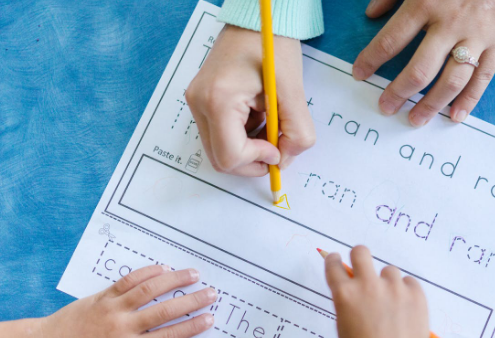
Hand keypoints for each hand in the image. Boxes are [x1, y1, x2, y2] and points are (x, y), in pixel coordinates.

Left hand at [32, 265, 214, 337]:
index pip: (168, 336)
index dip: (191, 326)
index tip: (209, 318)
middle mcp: (123, 326)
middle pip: (165, 310)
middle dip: (192, 301)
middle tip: (211, 293)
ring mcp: (112, 308)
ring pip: (149, 289)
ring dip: (174, 280)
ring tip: (193, 274)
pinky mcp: (101, 296)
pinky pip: (128, 281)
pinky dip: (147, 272)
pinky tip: (162, 268)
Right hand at [186, 25, 315, 175]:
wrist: (256, 20)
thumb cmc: (272, 46)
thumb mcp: (293, 91)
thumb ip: (297, 131)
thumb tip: (287, 159)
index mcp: (218, 100)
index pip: (230, 156)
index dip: (258, 160)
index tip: (278, 148)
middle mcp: (200, 103)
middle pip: (221, 159)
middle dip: (252, 160)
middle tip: (277, 146)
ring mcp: (198, 102)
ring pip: (221, 149)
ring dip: (249, 147)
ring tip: (268, 120)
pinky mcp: (203, 101)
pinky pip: (220, 134)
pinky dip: (242, 135)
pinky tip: (258, 114)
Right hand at [324, 246, 429, 337]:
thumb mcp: (345, 327)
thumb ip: (347, 303)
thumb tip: (351, 287)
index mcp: (345, 295)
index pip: (334, 265)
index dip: (334, 261)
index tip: (337, 259)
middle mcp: (367, 286)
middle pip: (360, 252)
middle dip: (359, 256)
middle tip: (362, 264)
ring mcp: (393, 288)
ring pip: (389, 271)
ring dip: (387, 283)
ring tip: (390, 306)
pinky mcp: (415, 293)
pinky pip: (409, 282)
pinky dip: (406, 292)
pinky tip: (404, 309)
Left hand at [353, 0, 494, 125]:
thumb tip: (371, 14)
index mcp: (425, 3)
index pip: (390, 41)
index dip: (371, 60)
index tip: (360, 73)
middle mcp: (450, 23)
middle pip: (420, 70)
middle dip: (399, 93)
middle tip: (386, 106)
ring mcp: (477, 35)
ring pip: (451, 81)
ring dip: (431, 105)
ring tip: (415, 119)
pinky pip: (483, 78)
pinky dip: (469, 101)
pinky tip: (454, 116)